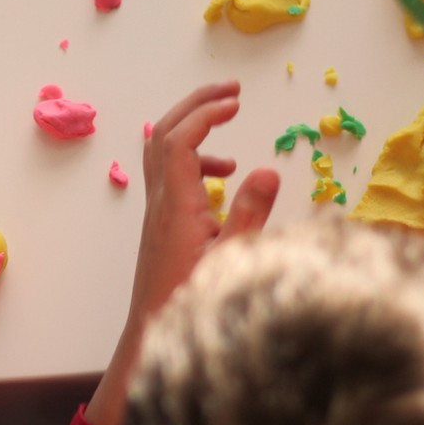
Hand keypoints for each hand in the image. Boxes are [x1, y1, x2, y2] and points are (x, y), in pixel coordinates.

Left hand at [133, 81, 279, 317]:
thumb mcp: (232, 262)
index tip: (236, 102)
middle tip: (231, 89)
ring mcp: (157, 212)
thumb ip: (250, 215)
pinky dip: (194, 160)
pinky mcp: (162, 223)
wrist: (155, 335)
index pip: (180, 143)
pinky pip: (171, 174)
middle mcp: (160, 203)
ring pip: (162, 152)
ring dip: (192, 128)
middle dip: (195, 104)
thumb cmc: (194, 304)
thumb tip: (268, 170)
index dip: (205, 115)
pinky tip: (224, 176)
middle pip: (164, 134)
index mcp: (176, 207)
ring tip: (229, 122)